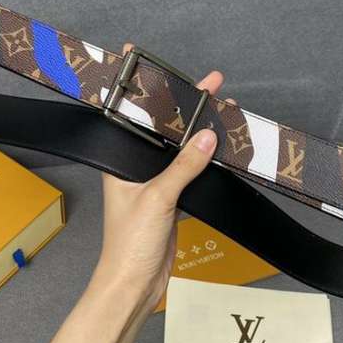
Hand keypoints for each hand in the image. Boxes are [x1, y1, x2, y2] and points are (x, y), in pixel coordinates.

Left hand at [93, 45, 227, 310]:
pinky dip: (205, 158)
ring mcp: (154, 181)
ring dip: (198, 130)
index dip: (136, 86)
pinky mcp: (172, 198)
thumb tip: (207, 137)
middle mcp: (134, 165)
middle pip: (161, 127)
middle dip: (182, 104)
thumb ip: (182, 168)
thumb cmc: (130, 242)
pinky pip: (190, 170)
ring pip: (178, 148)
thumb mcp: (156, 199)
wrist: (135, 284)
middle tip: (211, 81)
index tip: (145, 57)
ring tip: (223, 106)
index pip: (128, 114)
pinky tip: (221, 144)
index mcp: (118, 160)